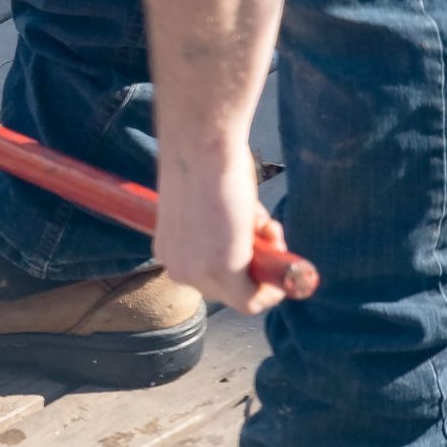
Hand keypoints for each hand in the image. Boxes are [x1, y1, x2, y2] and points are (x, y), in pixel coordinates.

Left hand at [153, 154, 287, 314]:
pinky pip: (256, 299)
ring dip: (269, 263)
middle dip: (258, 264)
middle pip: (230, 290)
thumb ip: (223, 232)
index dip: (243, 262)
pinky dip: (276, 281)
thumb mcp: (211, 207)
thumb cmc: (207, 164)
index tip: (258, 237)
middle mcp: (176, 267)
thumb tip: (248, 241)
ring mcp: (197, 273)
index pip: (212, 278)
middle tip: (266, 227)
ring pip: (246, 295)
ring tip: (265, 222)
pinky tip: (274, 238)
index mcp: (170, 251)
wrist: (201, 147)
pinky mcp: (222, 271)